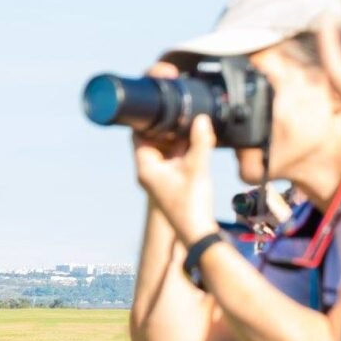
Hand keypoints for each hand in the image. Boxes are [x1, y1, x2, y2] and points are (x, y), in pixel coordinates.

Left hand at [133, 113, 219, 247]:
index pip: (139, 135)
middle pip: (152, 141)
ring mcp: (161, 178)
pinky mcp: (172, 182)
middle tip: (181, 113)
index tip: (162, 106)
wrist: (198, 233)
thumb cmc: (191, 205)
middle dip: (166, 128)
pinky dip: (183, 150)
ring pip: (165, 150)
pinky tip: (197, 142)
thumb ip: (200, 142)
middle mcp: (149, 172)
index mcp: (146, 167)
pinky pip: (174, 160)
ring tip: (191, 124)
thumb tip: (201, 118)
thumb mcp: (197, 169)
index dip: (148, 120)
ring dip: (177, 139)